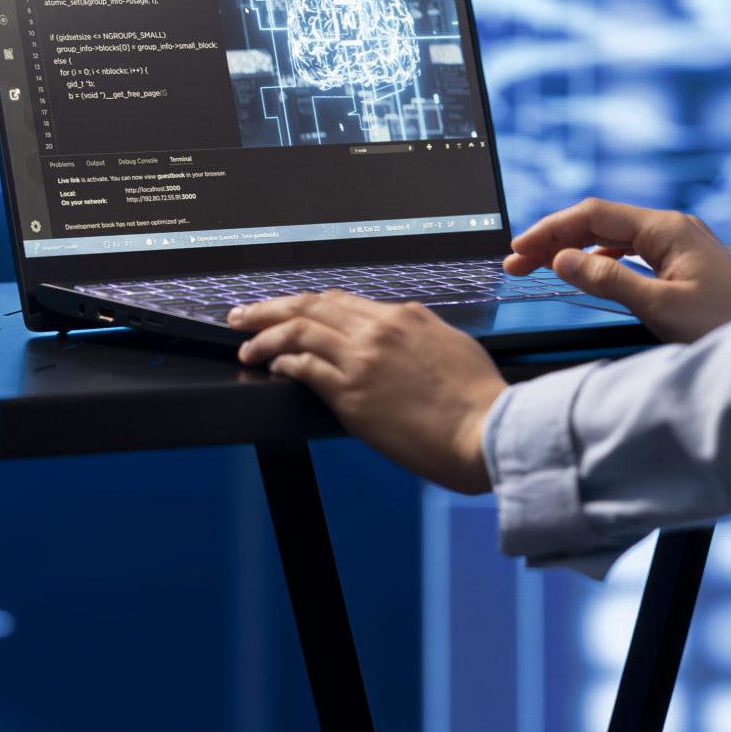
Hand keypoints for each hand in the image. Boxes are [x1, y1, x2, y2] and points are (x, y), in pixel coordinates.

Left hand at [228, 291, 503, 493]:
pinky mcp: (351, 393)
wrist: (487, 430)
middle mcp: (378, 330)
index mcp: (403, 316)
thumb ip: (419, 331)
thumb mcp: (451, 344)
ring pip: (298, 330)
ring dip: (264, 334)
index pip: (340, 301)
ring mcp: (362, 360)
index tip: (287, 309)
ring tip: (244, 341)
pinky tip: (270, 366)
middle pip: (311, 306)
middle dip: (271, 308)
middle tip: (243, 314)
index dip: (307, 304)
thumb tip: (400, 329)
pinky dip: (281, 362)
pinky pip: (304, 367)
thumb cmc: (479, 398)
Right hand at [505, 199, 730, 342]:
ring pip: (613, 236)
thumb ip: (607, 279)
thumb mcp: (659, 307)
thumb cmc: (726, 327)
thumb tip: (563, 259)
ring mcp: (680, 243)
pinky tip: (586, 272)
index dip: (549, 231)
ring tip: (541, 267)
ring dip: (575, 249)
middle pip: (599, 222)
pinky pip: (631, 250)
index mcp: (666, 229)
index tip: (518, 250)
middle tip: (517, 263)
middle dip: (555, 239)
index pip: (591, 215)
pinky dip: (600, 258)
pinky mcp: (685, 263)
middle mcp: (672, 228)